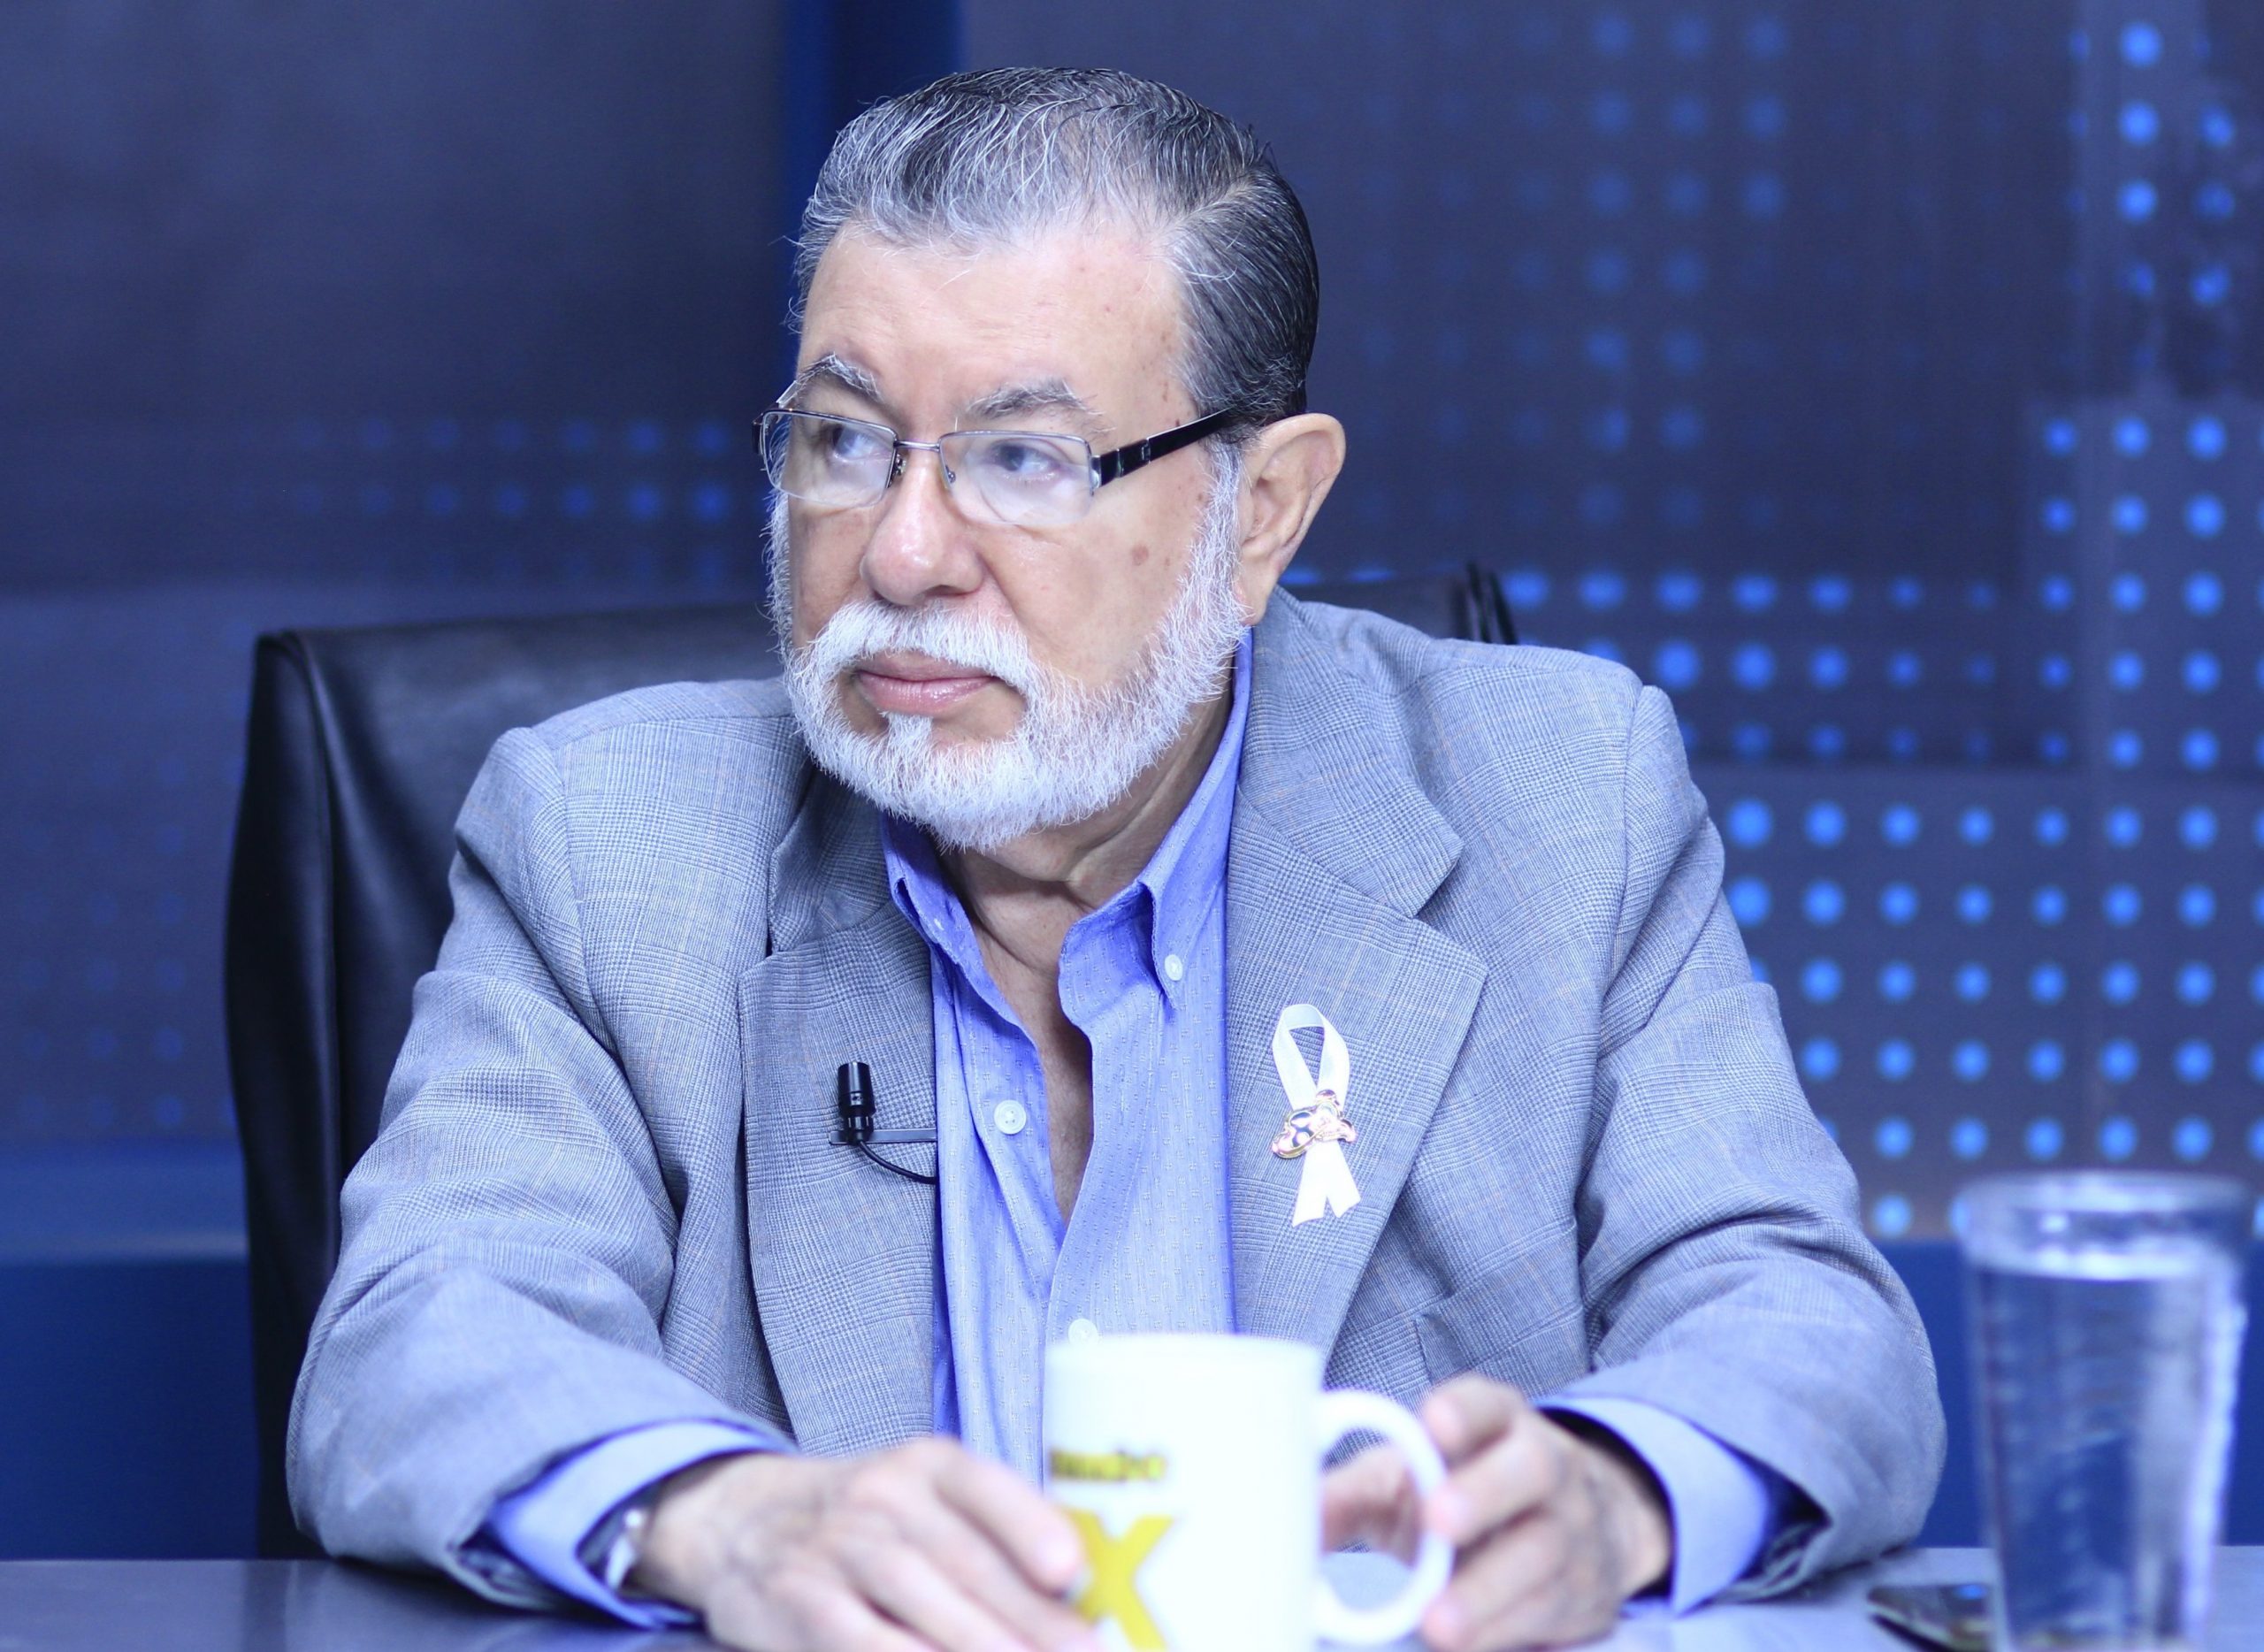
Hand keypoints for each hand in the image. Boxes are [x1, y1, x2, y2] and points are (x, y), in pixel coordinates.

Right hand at [634, 1439, 1098, 1651]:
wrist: (740, 1519)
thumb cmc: (867, 1519)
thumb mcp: (923, 1497)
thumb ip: (992, 1533)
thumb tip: (1079, 1598)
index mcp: (927, 1465)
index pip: (984, 1486)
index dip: (1029, 1525)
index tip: (1072, 1568)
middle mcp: (881, 1497)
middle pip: (962, 1559)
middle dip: (1028, 1617)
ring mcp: (835, 1550)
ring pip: (915, 1599)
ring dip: (978, 1643)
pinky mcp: (799, 1603)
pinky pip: (858, 1641)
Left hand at [1322, 1374, 1671, 1650]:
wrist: (1579, 1528)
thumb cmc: (1464, 1490)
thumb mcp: (1407, 1479)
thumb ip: (1350, 1493)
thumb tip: (1289, 1518)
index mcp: (1497, 1422)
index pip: (1486, 1403)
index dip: (1464, 1411)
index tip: (1433, 1424)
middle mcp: (1546, 1466)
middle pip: (1531, 1468)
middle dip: (1484, 1492)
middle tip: (1439, 1518)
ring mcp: (1571, 1529)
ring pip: (1542, 1552)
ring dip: (1487, 1590)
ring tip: (1438, 1622)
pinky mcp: (1579, 1592)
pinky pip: (1547, 1612)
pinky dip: (1502, 1632)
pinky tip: (1464, 1643)